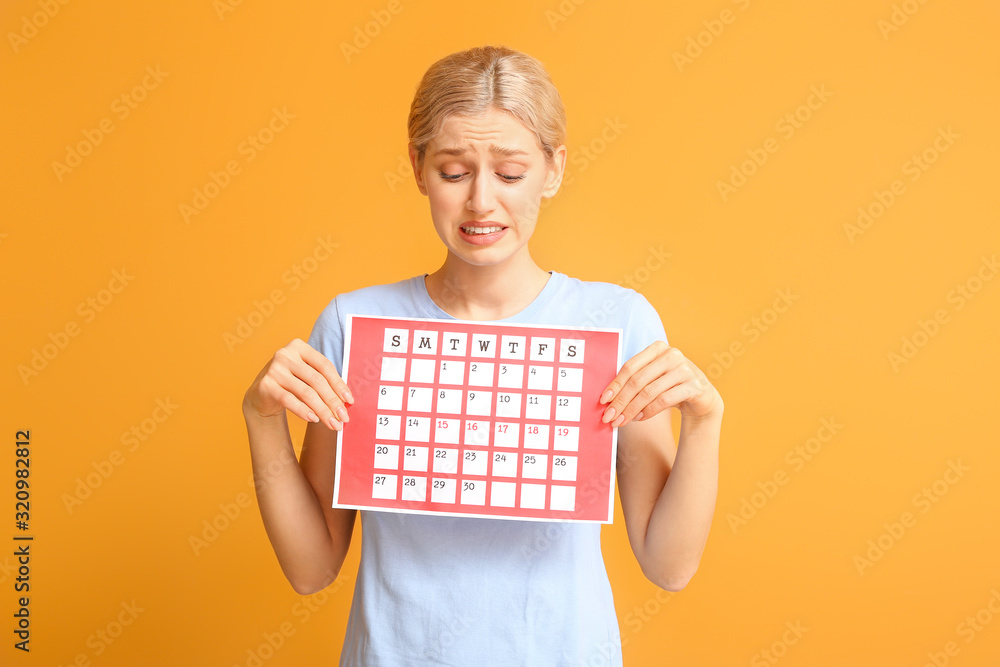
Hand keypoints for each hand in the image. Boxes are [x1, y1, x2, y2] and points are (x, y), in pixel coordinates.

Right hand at [243, 339, 352, 430]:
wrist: (262, 395)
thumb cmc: (291, 384)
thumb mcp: (307, 377)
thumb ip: (324, 382)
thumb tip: (347, 401)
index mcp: (299, 347)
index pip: (324, 366)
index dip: (339, 384)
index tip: (349, 401)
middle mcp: (285, 355)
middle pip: (317, 380)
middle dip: (333, 401)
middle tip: (343, 418)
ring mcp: (274, 369)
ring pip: (305, 392)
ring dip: (322, 410)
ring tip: (332, 423)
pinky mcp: (266, 385)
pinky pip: (289, 400)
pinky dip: (304, 411)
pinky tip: (314, 419)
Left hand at [599, 341, 721, 426]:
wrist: (702, 397)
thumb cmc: (670, 387)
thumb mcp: (653, 378)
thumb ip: (634, 381)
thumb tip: (608, 399)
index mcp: (657, 348)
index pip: (630, 367)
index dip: (615, 384)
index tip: (603, 400)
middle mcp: (672, 355)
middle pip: (638, 380)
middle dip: (621, 401)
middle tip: (609, 416)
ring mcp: (684, 369)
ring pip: (649, 392)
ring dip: (632, 409)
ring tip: (622, 421)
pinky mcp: (693, 386)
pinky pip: (664, 400)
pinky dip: (648, 411)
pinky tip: (639, 418)